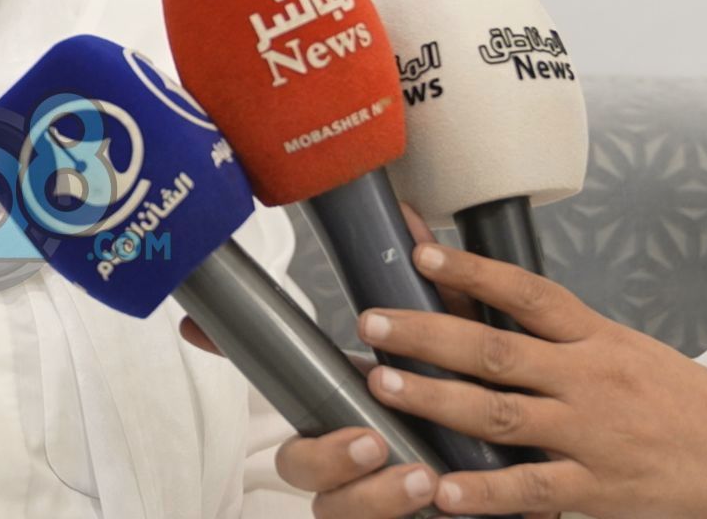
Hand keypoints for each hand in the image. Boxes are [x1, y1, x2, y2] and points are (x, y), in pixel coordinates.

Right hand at [182, 202, 474, 517]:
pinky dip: (396, 515)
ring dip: (375, 495)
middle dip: (327, 455)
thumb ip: (427, 298)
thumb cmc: (470, 415)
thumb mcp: (452, 350)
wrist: (509, 491)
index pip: (277, 383)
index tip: (197, 328)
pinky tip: (440, 499)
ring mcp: (361, 500)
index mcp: (341, 405)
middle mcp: (342, 459)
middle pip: (296, 464)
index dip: (225, 349)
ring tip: (422, 476)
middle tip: (371, 437)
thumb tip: (407, 218)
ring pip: (335, 510)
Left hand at [355, 241, 706, 517]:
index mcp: (596, 338)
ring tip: (382, 385)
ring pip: (501, 415)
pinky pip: (533, 490)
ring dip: (436, 399)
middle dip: (426, 334)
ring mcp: (592, 436)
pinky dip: (485, 491)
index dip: (472, 272)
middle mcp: (590, 380)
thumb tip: (482, 298)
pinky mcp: (599, 490)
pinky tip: (442, 489)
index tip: (420, 252)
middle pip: (496, 350)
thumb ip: (555, 334)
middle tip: (371, 322)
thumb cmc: (684, 403)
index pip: (527, 294)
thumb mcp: (624, 350)